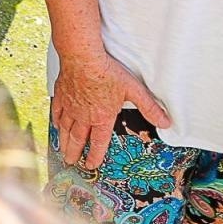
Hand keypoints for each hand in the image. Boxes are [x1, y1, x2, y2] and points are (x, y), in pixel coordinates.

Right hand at [51, 50, 170, 169]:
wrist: (82, 58)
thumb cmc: (107, 72)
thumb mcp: (133, 90)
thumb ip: (149, 108)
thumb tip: (166, 123)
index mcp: (101, 118)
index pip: (99, 143)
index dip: (95, 156)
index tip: (92, 165)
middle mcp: (84, 117)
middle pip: (78, 140)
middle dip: (75, 153)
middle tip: (71, 163)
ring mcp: (70, 107)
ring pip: (65, 129)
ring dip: (64, 142)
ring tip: (63, 152)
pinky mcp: (61, 95)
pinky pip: (57, 113)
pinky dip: (56, 122)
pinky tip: (56, 126)